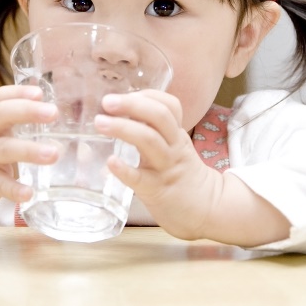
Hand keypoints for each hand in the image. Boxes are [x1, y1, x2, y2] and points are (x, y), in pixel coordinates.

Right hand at [0, 85, 58, 222]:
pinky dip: (14, 189)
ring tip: (54, 154)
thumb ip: (21, 123)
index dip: (19, 92)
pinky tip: (29, 193)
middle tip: (53, 113)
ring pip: (4, 149)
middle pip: (1, 115)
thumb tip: (63, 124)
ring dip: (30, 150)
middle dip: (27, 111)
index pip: (1, 98)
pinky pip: (0, 185)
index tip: (40, 92)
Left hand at [94, 90, 222, 239]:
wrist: (205, 211)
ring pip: (150, 141)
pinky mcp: (157, 191)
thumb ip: (151, 133)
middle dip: (132, 105)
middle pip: (159, 116)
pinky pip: (141, 179)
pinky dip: (124, 170)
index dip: (147, 96)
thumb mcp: (173, 149)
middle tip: (106, 102)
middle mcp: (173, 147)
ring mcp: (166, 168)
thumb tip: (112, 119)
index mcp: (176, 134)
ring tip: (100, 123)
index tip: (123, 94)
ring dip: (123, 128)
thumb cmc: (179, 176)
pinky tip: (110, 162)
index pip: (170, 105)